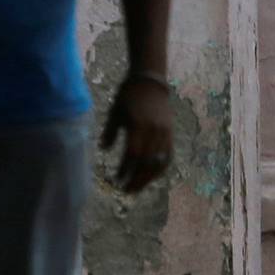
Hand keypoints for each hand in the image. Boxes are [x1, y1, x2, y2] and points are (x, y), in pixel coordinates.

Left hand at [101, 75, 172, 193]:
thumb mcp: (115, 112)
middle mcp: (154, 131)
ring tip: (137, 188)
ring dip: (147, 178)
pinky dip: (159, 169)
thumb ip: (110, 132)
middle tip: (126, 190)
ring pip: (158, 162)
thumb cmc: (128, 96)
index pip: (133, 153)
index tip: (117, 178)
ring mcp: (165, 133)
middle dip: (136, 178)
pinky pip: (168, 156)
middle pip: (147, 162)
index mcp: (139, 125)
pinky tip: (151, 177)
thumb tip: (104, 149)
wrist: (151, 83)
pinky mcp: (170, 134)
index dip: (125, 168)